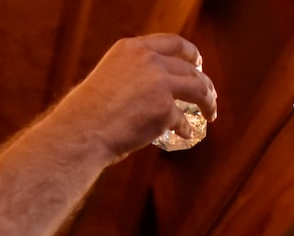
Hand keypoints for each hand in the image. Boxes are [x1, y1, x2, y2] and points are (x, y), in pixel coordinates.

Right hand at [51, 34, 216, 161]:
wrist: (83, 131)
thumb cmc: (90, 111)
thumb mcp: (110, 77)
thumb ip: (135, 75)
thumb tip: (160, 89)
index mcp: (133, 48)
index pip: (172, 43)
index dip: (190, 53)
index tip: (198, 63)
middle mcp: (149, 60)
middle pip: (190, 69)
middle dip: (204, 84)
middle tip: (209, 97)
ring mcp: (159, 83)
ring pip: (198, 89)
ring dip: (208, 103)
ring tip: (210, 114)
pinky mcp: (165, 109)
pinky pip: (184, 120)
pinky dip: (186, 128)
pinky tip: (186, 134)